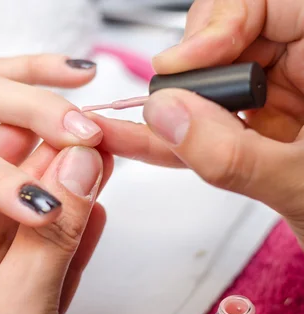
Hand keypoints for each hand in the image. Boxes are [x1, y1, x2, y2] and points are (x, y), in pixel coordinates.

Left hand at [0, 125, 112, 313]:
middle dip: (31, 187)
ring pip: (13, 261)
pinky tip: (90, 221)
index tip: (25, 126)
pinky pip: (31, 292)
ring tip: (89, 172)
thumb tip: (74, 172)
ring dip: (55, 220)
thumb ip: (47, 238)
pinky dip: (62, 260)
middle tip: (67, 144)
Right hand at [89, 0, 303, 244]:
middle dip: (190, 73)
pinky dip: (174, 138)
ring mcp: (283, 100)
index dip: (220, 23)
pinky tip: (136, 140)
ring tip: (132, 127)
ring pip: (212, 83)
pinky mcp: (260, 131)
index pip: (270, 2)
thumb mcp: (303, 189)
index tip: (187, 65)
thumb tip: (167, 115)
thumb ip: (233, 154)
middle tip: (167, 107)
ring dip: (170, 110)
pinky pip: (209, 124)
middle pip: (230, 38)